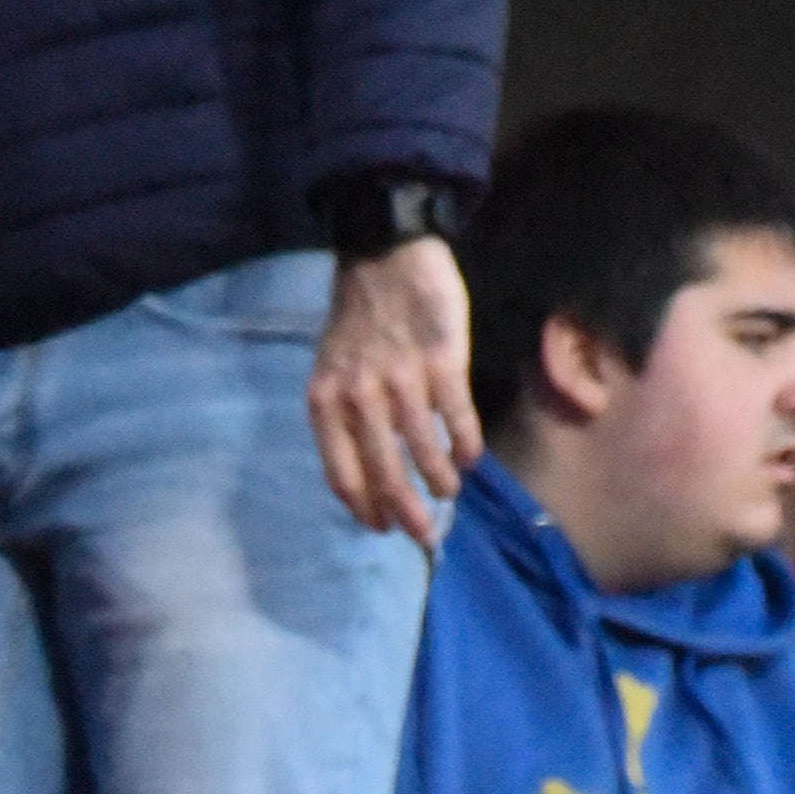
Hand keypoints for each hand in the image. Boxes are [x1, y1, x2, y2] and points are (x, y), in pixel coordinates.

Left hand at [310, 236, 477, 546]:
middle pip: (383, 472)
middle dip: (405, 511)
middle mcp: (358, 398)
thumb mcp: (332, 371)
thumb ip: (345, 416)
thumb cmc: (357, 320)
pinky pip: (455, 416)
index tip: (380, 528)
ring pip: (422, 448)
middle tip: (423, 536)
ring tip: (448, 492)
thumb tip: (368, 468)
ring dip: (439, 479)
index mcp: (325, 403)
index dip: (363, 507)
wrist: (383, 257)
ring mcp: (400, 380)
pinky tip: (469, 459)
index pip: (341, 473)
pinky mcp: (441, 362)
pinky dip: (464, 443)